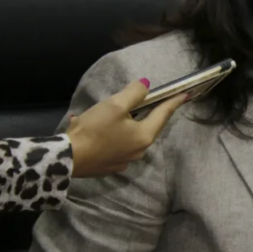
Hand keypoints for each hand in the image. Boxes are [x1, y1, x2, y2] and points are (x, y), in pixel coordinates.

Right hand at [67, 79, 186, 176]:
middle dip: (147, 112)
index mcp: (144, 136)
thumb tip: (146, 85)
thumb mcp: (115, 105)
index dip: (173, 102)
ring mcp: (125, 161)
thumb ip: (134, 93)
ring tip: (110, 113)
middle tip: (148, 100)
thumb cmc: (94, 129)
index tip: (185, 94)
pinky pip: (116, 145)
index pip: (163, 114)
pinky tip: (95, 127)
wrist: (67, 159)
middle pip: (148, 126)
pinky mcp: (110, 166)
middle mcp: (139, 151)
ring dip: (124, 123)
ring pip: (130, 136)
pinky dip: (110, 134)